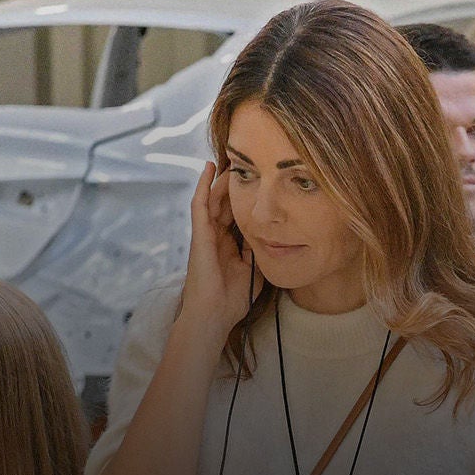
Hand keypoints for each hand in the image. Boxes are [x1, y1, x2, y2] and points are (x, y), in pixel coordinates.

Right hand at [178, 162, 255, 333]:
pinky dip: (203, 184)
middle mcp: (216, 236)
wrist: (214, 315)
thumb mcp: (255, 270)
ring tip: (232, 158)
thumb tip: (275, 236)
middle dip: (235, 183)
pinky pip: (199, 204)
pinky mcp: (199, 234)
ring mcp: (206, 234)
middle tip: (248, 161)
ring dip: (222, 179)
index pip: (238, 213)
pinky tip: (209, 167)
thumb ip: (261, 252)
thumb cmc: (233, 299)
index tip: (261, 180)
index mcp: (229, 245)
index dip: (247, 197)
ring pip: (214, 198)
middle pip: (226, 202)